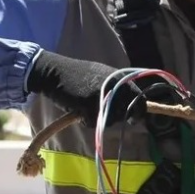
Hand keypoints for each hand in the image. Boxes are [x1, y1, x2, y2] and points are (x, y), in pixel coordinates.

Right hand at [26, 51, 157, 126]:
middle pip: (126, 112)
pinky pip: (92, 122)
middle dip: (118, 117)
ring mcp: (101, 95)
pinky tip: (78, 108)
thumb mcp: (102, 75)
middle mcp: (113, 85)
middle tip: (105, 114)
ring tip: (87, 106)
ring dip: (100, 119)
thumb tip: (133, 101)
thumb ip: (117, 86)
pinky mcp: (88, 104)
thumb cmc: (78, 75)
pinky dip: (85, 120)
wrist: (55, 72)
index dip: (139, 111)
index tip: (134, 119)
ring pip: (110, 120)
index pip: (139, 98)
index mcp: (118, 77)